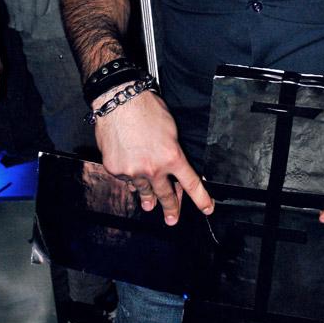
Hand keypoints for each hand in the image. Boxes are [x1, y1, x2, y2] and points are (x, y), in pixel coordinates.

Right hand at [94, 89, 213, 224]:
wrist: (119, 102)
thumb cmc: (147, 109)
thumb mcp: (171, 130)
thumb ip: (173, 152)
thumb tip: (173, 166)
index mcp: (172, 157)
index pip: (191, 183)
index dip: (201, 198)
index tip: (207, 209)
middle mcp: (153, 168)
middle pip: (165, 195)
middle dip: (171, 209)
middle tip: (172, 220)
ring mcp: (133, 171)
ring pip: (143, 190)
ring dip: (148, 199)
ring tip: (149, 206)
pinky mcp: (116, 169)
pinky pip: (126, 179)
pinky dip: (129, 178)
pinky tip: (131, 176)